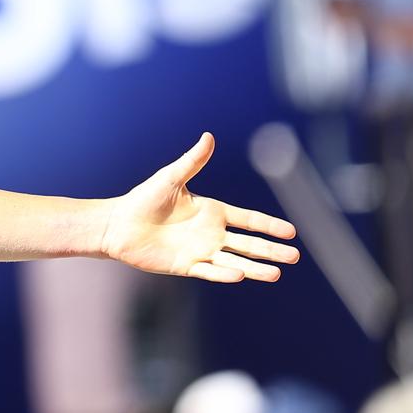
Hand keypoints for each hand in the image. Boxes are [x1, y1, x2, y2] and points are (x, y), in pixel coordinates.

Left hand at [102, 133, 298, 282]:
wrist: (118, 225)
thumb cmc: (143, 199)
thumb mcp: (171, 178)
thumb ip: (192, 161)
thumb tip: (208, 136)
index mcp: (212, 211)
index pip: (248, 219)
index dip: (269, 225)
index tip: (291, 232)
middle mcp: (210, 233)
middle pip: (249, 244)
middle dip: (271, 250)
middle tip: (295, 257)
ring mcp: (200, 251)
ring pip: (235, 261)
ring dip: (255, 268)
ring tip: (277, 274)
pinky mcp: (186, 266)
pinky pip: (209, 271)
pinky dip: (224, 274)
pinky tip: (241, 275)